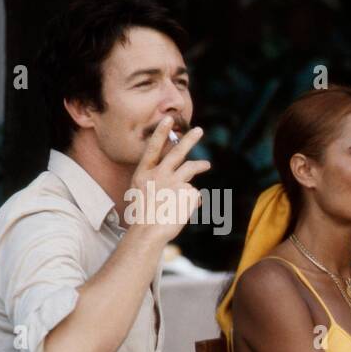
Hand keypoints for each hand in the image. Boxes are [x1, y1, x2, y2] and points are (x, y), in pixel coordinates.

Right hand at [123, 116, 210, 245]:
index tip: (168, 120)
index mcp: (144, 173)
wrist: (148, 231)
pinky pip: (194, 194)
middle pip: (177, 152)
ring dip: (200, 164)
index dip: (161, 133)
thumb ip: (158, 183)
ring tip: (207, 164)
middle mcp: (159, 174)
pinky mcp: (188, 191)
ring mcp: (174, 182)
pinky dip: (192, 201)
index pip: (153, 149)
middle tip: (199, 130)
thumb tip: (180, 181)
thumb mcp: (143, 194)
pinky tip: (183, 209)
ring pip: (190, 168)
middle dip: (189, 139)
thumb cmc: (144, 217)